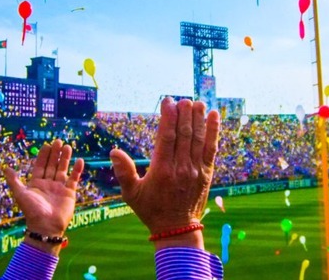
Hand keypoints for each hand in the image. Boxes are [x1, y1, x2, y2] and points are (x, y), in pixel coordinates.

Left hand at [4, 139, 83, 255]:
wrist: (46, 226)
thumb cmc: (32, 210)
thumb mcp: (21, 194)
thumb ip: (14, 180)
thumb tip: (5, 168)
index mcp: (36, 183)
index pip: (40, 165)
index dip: (43, 155)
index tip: (47, 145)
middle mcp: (48, 184)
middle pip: (52, 165)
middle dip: (55, 154)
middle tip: (58, 141)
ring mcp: (60, 188)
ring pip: (63, 169)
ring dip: (65, 158)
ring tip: (67, 146)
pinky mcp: (70, 192)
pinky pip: (74, 179)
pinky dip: (77, 170)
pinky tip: (79, 160)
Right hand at [110, 97, 219, 249]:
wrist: (176, 229)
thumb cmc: (151, 209)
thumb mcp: (131, 194)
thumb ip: (124, 171)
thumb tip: (114, 151)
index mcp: (162, 170)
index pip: (167, 137)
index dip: (168, 116)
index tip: (168, 101)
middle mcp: (180, 168)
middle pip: (184, 134)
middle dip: (184, 114)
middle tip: (183, 99)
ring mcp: (195, 170)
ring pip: (198, 138)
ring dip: (199, 118)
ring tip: (198, 102)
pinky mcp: (206, 173)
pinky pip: (211, 148)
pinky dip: (213, 131)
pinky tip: (214, 116)